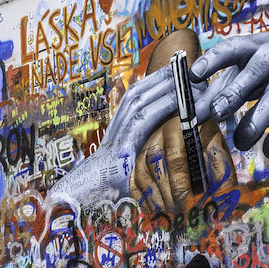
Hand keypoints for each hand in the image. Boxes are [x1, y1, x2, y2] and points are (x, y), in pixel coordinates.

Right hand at [47, 66, 207, 205]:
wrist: (83, 204)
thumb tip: (168, 148)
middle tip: (184, 63)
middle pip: (137, 93)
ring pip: (139, 102)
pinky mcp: (122, 152)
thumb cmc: (110, 192)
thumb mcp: (129, 170)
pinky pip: (143, 123)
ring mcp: (116, 140)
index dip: (153, 81)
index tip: (174, 69)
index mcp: (116, 132)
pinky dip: (161, 108)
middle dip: (161, 77)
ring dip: (163, 87)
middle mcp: (114, 131)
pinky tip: (178, 101)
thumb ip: (143, 156)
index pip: (135, 97)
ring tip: (185, 77)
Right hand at [130, 117, 236, 213]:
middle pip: (159, 177)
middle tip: (184, 221)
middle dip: (172, 202)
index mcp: (177, 133)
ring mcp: (142, 154)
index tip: (193, 212)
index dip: (184, 192)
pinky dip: (144, 204)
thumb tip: (225, 205)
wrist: (182, 123)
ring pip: (145, 184)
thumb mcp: (217, 148)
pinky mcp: (135, 165)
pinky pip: (134, 188)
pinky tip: (158, 215)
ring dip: (158, 205)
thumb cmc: (202, 138)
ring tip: (172, 220)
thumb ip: (223, 174)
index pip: (177, 166)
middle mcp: (154, 142)